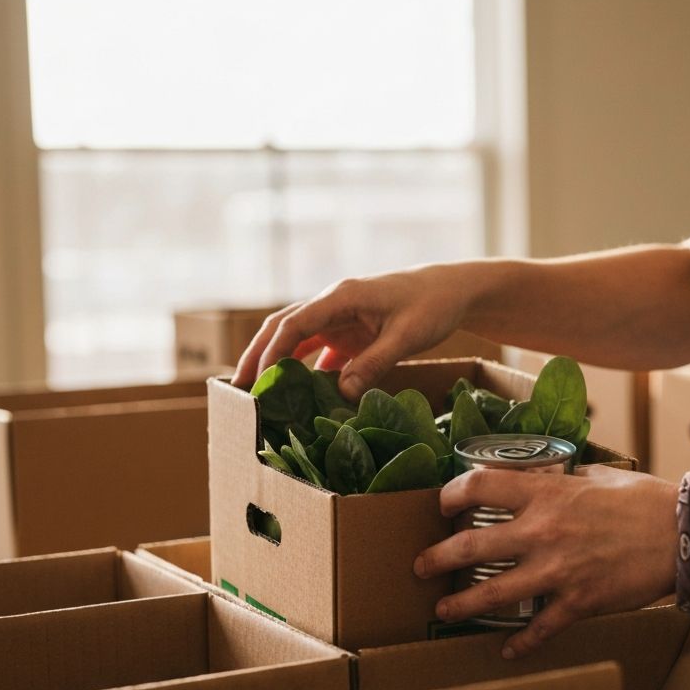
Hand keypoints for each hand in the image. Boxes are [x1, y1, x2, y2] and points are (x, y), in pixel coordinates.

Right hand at [230, 265, 471, 394]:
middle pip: (283, 328)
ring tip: (259, 396)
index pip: (294, 323)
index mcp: (341, 297)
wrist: (452, 291)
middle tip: (237, 389)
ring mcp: (339, 318)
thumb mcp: (406, 336)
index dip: (272, 352)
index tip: (259, 381)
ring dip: (277, 364)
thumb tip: (342, 393)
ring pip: (296, 339)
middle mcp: (333, 305)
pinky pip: (319, 352)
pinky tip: (300, 398)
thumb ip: (374, 363)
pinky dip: (306, 372)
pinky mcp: (349, 332)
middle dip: (258, 356)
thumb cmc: (432, 306)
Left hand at [414, 466, 678, 658]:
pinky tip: (507, 650)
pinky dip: (520, 643)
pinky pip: (539, 628)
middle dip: (437, 558)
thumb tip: (543, 481)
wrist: (685, 535)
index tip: (442, 503)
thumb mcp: (597, 478)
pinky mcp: (577, 603)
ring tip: (444, 609)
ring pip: (493, 593)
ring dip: (462, 604)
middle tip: (420, 565)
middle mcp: (542, 532)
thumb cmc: (645, 501)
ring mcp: (557, 571)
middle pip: (471, 546)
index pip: (479, 486)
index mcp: (546, 495)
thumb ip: (562, 483)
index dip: (451, 494)